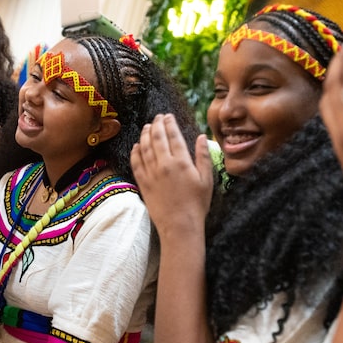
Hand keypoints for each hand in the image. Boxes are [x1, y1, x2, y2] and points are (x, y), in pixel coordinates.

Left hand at [131, 114, 212, 236]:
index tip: (168, 116)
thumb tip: (203, 136)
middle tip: (157, 117)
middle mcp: (164, 164)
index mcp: (182, 162)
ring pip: (144, 147)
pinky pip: (136, 163)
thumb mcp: (207, 180)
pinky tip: (136, 146)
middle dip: (156, 124)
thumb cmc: (197, 204)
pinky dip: (135, 152)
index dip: (170, 123)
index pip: (173, 135)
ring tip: (146, 127)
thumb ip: (203, 156)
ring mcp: (151, 174)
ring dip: (144, 134)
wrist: (180, 226)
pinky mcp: (143, 183)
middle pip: (157, 137)